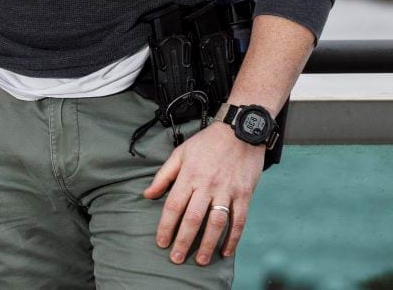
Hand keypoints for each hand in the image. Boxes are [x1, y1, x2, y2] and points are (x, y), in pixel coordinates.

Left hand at [143, 121, 264, 266]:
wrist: (240, 130)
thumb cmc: (208, 142)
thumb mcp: (181, 152)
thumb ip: (164, 175)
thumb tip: (148, 194)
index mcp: (189, 175)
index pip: (174, 205)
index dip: (166, 226)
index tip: (161, 242)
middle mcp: (207, 185)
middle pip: (193, 218)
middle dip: (183, 241)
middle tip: (176, 258)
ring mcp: (227, 190)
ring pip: (216, 223)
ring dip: (207, 245)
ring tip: (199, 260)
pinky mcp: (244, 194)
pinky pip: (239, 220)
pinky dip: (233, 238)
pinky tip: (226, 252)